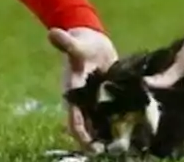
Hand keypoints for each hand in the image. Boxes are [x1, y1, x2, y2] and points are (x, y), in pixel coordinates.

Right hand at [48, 27, 118, 149]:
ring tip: (123, 144)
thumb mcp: (76, 44)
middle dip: (97, 139)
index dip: (81, 135)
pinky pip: (111, 110)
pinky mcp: (106, 93)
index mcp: (72, 92)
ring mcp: (94, 97)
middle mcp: (82, 98)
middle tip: (112, 150)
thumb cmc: (81, 41)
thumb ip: (66, 43)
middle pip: (87, 125)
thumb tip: (52, 32)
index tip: (92, 147)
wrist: (89, 36)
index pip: (74, 119)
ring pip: (99, 120)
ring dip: (108, 132)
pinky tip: (132, 125)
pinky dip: (118, 118)